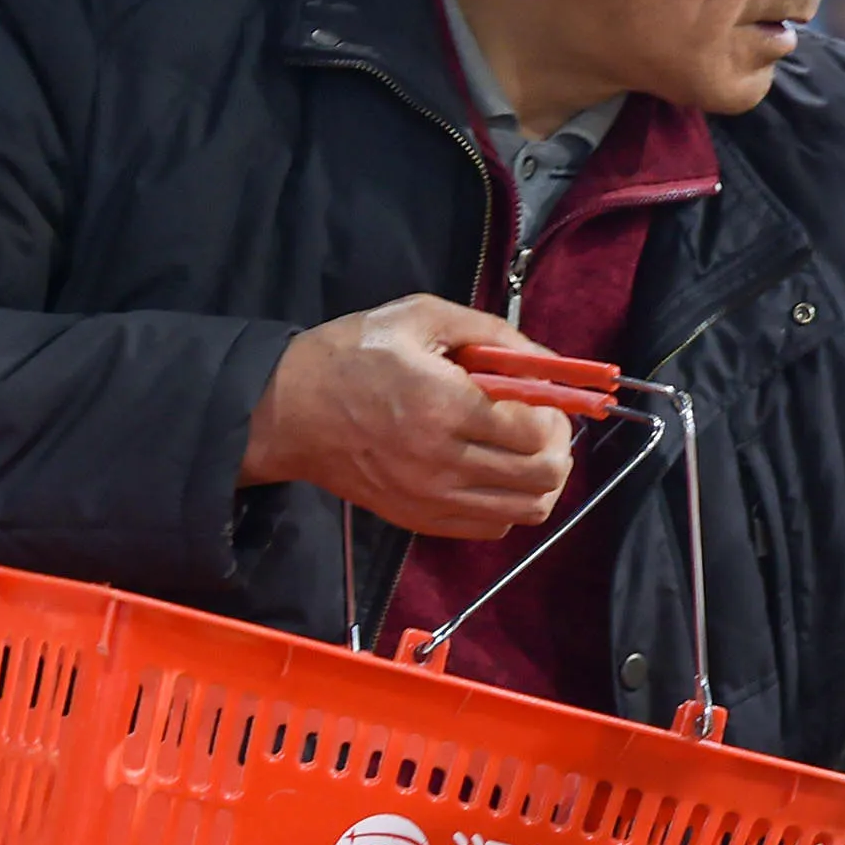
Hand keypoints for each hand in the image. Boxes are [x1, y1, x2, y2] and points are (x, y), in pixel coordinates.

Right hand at [241, 295, 571, 540]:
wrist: (287, 409)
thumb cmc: (353, 354)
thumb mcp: (421, 317)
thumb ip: (492, 333)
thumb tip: (549, 359)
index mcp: (443, 406)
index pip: (535, 430)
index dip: (553, 412)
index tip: (544, 397)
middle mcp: (441, 462)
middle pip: (541, 475)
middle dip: (557, 446)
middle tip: (543, 424)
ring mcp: (430, 498)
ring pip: (525, 509)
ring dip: (541, 480)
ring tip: (527, 452)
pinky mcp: (418, 519)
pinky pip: (491, 527)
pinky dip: (508, 504)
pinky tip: (496, 475)